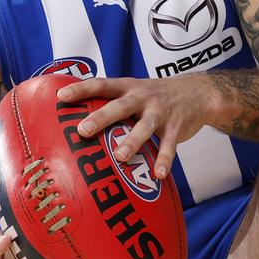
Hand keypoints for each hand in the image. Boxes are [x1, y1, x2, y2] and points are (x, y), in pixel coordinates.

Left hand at [56, 75, 216, 179]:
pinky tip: (158, 175)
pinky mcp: (176, 127)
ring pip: (144, 127)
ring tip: (120, 157)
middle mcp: (142, 97)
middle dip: (101, 118)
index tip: (61, 96)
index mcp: (127, 87)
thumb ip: (111, 102)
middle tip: (83, 130)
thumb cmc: (154, 96)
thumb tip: (76, 121)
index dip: (81, 89)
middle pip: (119, 106)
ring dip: (132, 142)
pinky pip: (169, 145)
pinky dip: (164, 160)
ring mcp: (160, 112)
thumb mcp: (134, 90)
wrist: (198, 92)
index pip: (101, 84)